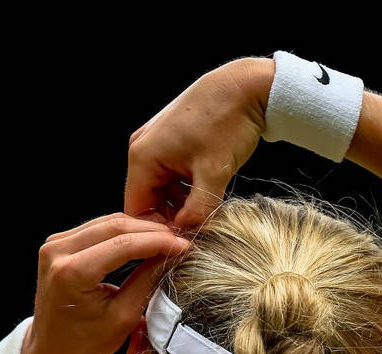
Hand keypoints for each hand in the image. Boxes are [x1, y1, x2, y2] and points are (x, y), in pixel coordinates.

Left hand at [21, 212, 192, 353]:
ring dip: (139, 228)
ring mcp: (54, 244)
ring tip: (167, 238)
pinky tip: (144, 238)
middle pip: (115, 226)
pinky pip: (96, 228)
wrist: (49, 350)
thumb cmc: (84, 344)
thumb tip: (172, 254)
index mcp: (71, 274)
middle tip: (180, 238)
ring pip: (107, 222)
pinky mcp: (57, 243)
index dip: (159, 242)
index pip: (124, 245)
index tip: (185, 245)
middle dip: (152, 231)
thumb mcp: (123, 317)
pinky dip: (122, 231)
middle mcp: (57, 252)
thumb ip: (147, 281)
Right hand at [124, 58, 269, 232]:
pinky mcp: (169, 139)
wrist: (246, 86)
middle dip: (170, 216)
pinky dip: (183, 187)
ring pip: (159, 188)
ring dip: (178, 203)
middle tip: (197, 228)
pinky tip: (204, 191)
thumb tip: (186, 234)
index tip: (182, 240)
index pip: (135, 210)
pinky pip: (168, 174)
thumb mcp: (214, 174)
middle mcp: (141, 148)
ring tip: (204, 209)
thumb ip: (197, 210)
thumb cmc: (228, 122)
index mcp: (142, 156)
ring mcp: (154, 142)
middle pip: (146, 199)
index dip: (157, 230)